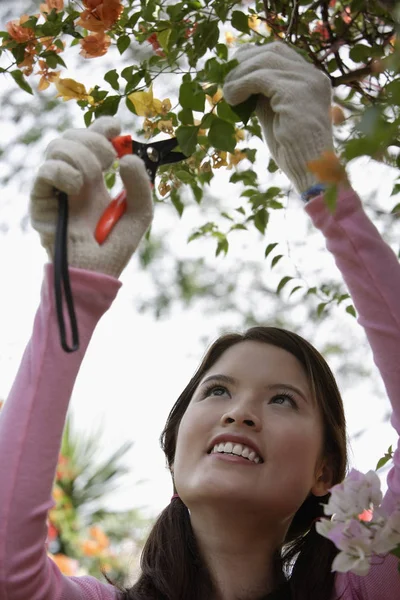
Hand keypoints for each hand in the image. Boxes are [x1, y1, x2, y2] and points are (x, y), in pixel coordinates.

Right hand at [30, 116, 152, 277]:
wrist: (94, 272)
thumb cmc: (114, 247)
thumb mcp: (140, 215)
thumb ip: (140, 186)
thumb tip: (128, 157)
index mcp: (94, 179)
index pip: (91, 140)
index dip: (101, 127)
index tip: (115, 130)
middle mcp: (73, 178)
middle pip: (73, 136)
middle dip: (94, 139)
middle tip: (110, 159)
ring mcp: (56, 187)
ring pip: (57, 146)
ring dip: (82, 156)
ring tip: (94, 179)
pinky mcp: (41, 200)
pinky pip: (46, 170)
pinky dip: (64, 171)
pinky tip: (77, 187)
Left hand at [223, 42, 333, 193]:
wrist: (310, 171)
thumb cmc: (291, 150)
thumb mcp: (274, 114)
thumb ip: (264, 95)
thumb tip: (239, 80)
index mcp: (312, 79)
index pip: (280, 52)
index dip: (252, 57)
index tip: (233, 70)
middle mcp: (313, 76)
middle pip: (272, 50)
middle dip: (244, 62)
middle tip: (225, 80)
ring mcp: (307, 82)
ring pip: (264, 61)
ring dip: (239, 75)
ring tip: (226, 94)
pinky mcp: (296, 93)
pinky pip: (260, 78)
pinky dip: (241, 85)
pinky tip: (232, 99)